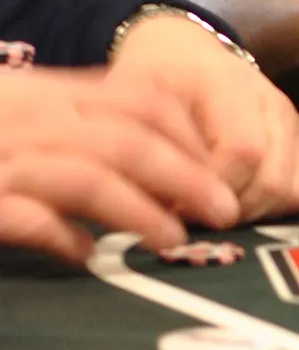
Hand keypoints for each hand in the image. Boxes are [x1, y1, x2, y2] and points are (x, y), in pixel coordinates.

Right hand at [0, 67, 238, 265]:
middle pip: (128, 140)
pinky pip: (30, 218)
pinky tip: (87, 255)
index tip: (222, 174)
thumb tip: (158, 164)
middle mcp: (29, 118)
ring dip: (141, 212)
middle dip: (187, 178)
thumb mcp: (21, 110)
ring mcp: (3, 157)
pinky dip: (64, 237)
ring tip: (174, 241)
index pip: (142, 102)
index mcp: (48, 93)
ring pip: (88, 179)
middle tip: (225, 212)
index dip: (191, 140)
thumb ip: (78, 127)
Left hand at [110, 13, 298, 219]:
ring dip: (261, 213)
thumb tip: (167, 207)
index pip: (243, 151)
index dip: (214, 189)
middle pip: (275, 179)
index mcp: (232, 87)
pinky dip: (296, 203)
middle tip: (199, 217)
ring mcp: (298, 124)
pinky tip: (260, 203)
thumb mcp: (134, 99)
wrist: (187, 56)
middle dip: (235, 210)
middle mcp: (275, 105)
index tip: (179, 207)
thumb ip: (150, 145)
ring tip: (223, 210)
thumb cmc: (158, 80)